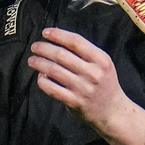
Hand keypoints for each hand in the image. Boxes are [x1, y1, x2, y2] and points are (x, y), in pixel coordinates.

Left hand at [29, 28, 144, 144]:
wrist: (112, 111)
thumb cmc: (104, 83)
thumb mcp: (102, 64)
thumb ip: (85, 52)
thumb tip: (57, 38)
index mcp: (101, 60)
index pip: (76, 42)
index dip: (58, 35)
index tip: (45, 32)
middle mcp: (93, 73)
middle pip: (61, 55)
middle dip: (44, 48)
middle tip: (34, 46)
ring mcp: (83, 88)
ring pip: (54, 71)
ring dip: (39, 63)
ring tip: (32, 60)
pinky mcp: (74, 102)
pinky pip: (52, 89)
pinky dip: (42, 81)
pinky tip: (40, 76)